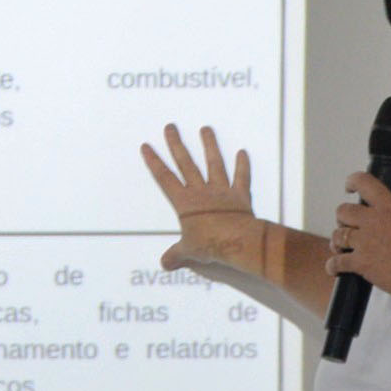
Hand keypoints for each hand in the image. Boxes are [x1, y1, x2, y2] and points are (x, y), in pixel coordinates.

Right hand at [140, 124, 264, 275]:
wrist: (238, 242)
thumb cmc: (210, 245)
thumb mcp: (188, 252)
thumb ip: (176, 254)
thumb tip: (164, 264)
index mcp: (184, 203)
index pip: (165, 178)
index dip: (154, 162)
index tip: (147, 146)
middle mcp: (201, 192)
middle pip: (186, 164)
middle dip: (177, 144)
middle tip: (171, 127)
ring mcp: (221, 191)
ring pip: (214, 164)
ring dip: (210, 146)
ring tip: (206, 128)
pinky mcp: (240, 196)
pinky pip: (241, 178)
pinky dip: (243, 165)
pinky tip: (243, 152)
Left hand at [327, 172, 390, 297]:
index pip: (366, 183)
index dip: (353, 181)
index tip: (350, 187)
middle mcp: (374, 222)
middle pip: (343, 211)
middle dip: (343, 220)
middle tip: (350, 228)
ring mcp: (365, 242)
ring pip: (337, 235)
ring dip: (338, 242)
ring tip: (343, 249)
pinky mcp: (359, 263)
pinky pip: (335, 262)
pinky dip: (333, 266)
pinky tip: (336, 269)